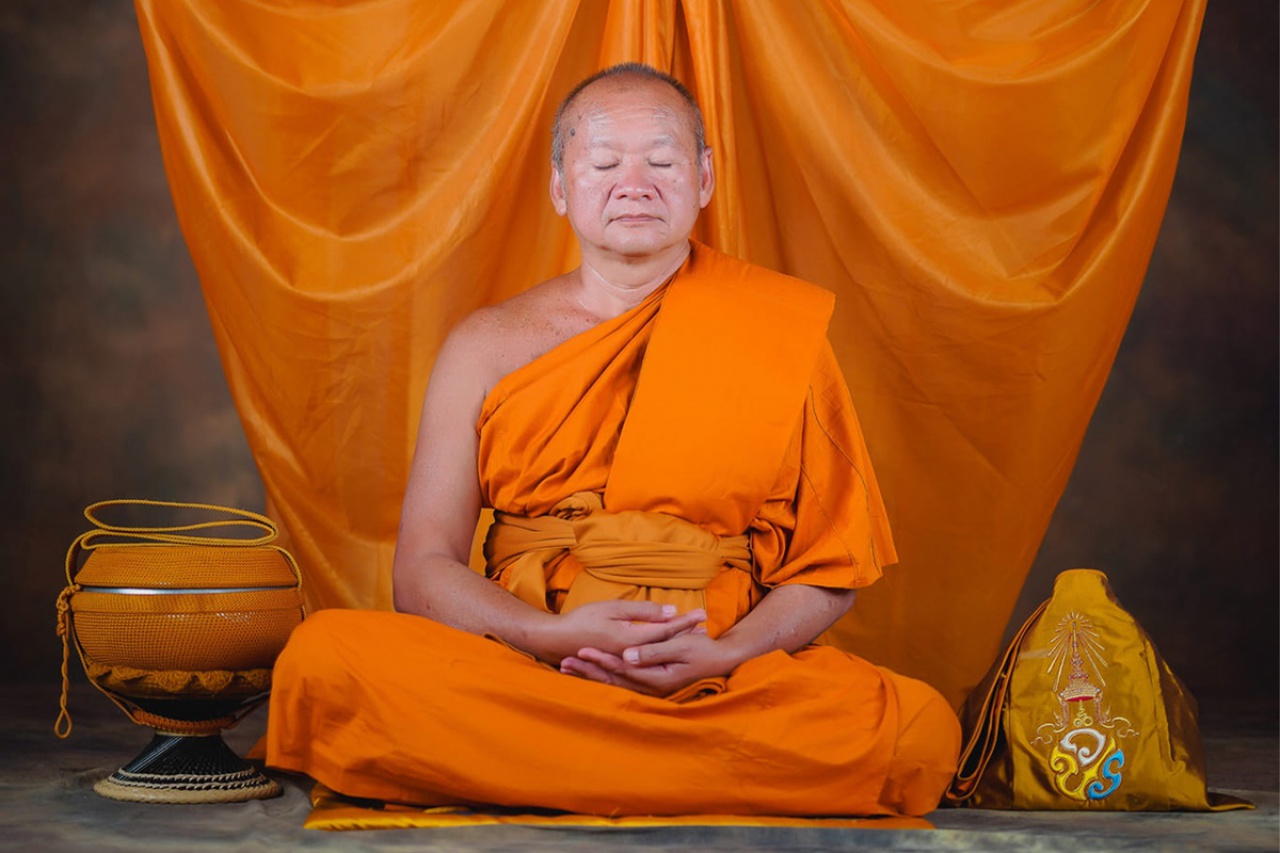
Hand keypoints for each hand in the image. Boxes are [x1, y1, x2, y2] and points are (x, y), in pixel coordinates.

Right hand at [532, 600, 704, 664]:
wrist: (556, 641)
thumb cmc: (583, 620)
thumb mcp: (613, 609)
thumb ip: (642, 613)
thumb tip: (670, 612)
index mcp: (631, 642)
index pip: (666, 631)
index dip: (684, 622)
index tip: (702, 615)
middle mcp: (633, 656)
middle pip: (666, 645)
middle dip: (685, 636)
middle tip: (705, 629)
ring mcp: (628, 664)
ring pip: (659, 654)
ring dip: (676, 645)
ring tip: (693, 637)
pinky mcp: (622, 667)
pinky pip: (648, 661)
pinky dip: (661, 652)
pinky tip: (669, 648)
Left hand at [560, 625, 740, 695]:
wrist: (721, 660)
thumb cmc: (703, 650)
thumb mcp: (679, 647)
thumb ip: (652, 651)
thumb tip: (627, 656)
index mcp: (656, 678)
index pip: (622, 669)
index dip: (601, 660)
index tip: (581, 651)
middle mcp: (650, 688)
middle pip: (613, 679)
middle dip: (588, 670)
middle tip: (565, 662)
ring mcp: (649, 688)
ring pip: (613, 683)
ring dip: (590, 675)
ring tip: (567, 668)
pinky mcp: (649, 683)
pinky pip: (620, 683)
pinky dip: (602, 677)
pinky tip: (587, 672)